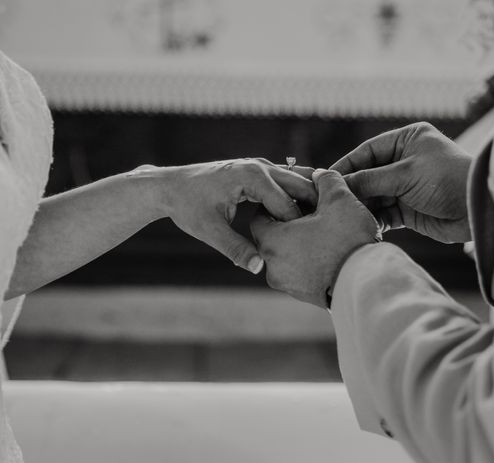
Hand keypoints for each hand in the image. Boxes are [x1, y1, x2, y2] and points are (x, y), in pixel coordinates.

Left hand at [151, 158, 316, 272]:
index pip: (287, 203)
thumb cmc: (188, 207)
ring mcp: (260, 165)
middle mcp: (260, 165)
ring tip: (319, 227)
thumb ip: (236, 248)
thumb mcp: (209, 231)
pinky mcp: (258, 170)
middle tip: (323, 235)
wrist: (170, 187)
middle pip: (300, 185)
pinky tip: (304, 218)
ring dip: (307, 202)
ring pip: (296, 182)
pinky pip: (285, 182)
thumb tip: (259, 267)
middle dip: (312, 209)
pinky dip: (296, 197)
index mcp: (252, 176)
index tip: (306, 248)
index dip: (298, 227)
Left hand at [251, 169, 379, 306]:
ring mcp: (286, 284)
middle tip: (310, 212)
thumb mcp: (339, 199)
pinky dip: (308, 259)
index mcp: (271, 241)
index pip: (260, 215)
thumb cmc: (349, 240)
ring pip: (286, 255)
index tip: (295, 197)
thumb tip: (320, 175)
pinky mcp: (303, 295)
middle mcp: (272, 266)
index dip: (277, 201)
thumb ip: (326, 180)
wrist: (367, 283)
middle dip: (288, 222)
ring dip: (298, 242)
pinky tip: (329, 250)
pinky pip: (299, 271)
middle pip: (272, 236)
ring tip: (322, 231)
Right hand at [330, 122, 471, 242]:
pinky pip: (383, 213)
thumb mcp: (405, 174)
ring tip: (343, 215)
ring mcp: (406, 186)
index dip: (346, 165)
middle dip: (352, 189)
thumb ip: (369, 180)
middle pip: (368, 174)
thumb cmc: (447, 179)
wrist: (478, 209)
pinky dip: (373, 219)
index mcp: (407, 140)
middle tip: (329, 201)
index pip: (367, 151)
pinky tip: (361, 224)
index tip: (325, 179)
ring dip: (361, 206)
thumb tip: (338, 184)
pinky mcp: (409, 209)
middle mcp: (405, 160)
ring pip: (374, 195)